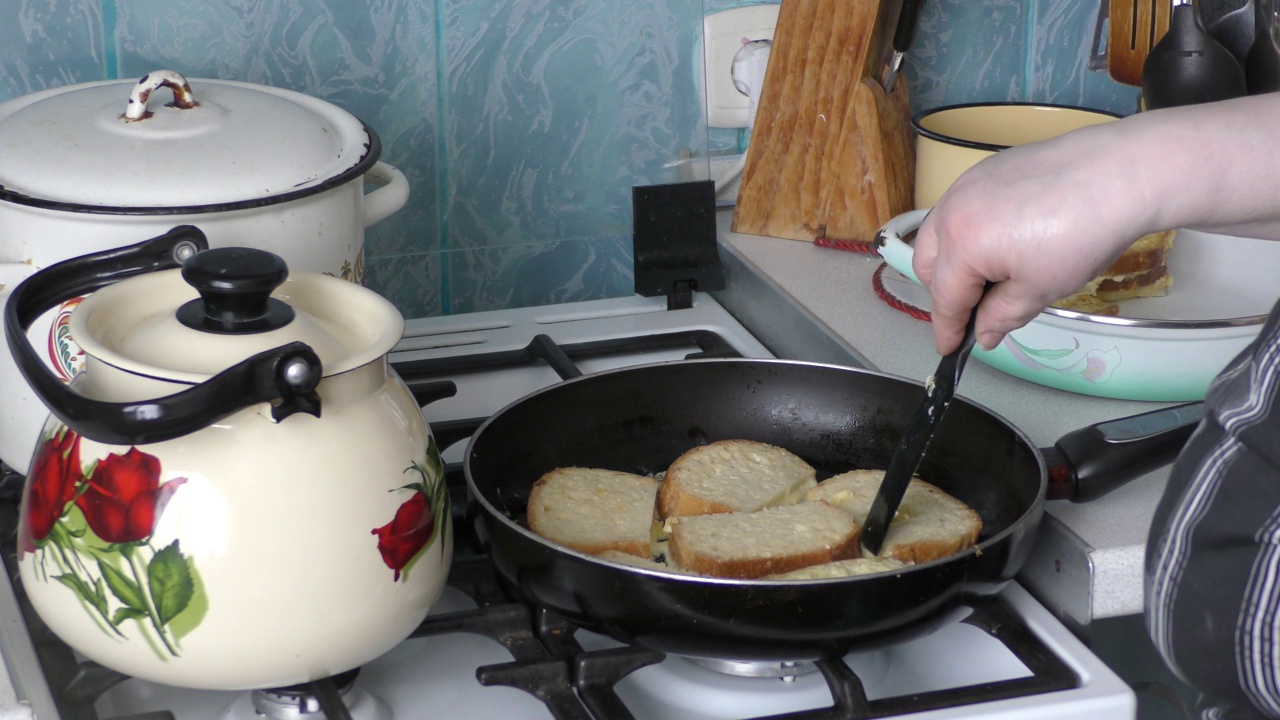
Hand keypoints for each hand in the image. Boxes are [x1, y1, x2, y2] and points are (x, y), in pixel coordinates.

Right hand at [910, 126, 1154, 354]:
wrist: (1118, 174)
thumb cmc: (1081, 234)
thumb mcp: (1039, 290)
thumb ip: (1001, 316)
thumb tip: (983, 332)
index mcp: (961, 245)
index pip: (944, 298)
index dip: (947, 328)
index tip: (949, 348)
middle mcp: (952, 211)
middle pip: (927, 264)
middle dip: (944, 291)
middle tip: (976, 309)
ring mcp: (966, 185)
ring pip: (939, 233)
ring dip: (952, 260)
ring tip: (990, 274)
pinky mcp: (985, 170)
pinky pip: (960, 209)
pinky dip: (968, 232)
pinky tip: (1004, 239)